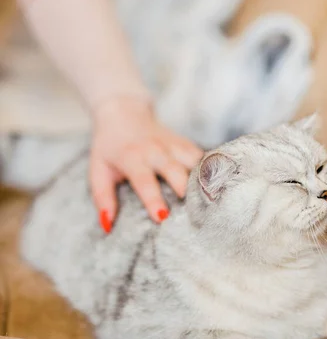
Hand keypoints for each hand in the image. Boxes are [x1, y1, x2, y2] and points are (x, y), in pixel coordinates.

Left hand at [89, 97, 203, 231]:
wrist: (124, 112)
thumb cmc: (109, 148)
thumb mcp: (98, 170)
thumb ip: (102, 198)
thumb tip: (107, 225)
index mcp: (132, 158)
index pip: (145, 181)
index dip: (153, 199)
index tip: (162, 217)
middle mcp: (156, 150)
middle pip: (177, 172)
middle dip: (186, 192)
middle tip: (194, 215)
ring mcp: (173, 145)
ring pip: (195, 164)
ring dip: (202, 182)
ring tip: (211, 203)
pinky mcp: (185, 143)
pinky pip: (201, 158)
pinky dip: (209, 172)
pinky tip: (216, 188)